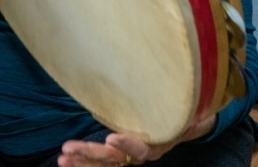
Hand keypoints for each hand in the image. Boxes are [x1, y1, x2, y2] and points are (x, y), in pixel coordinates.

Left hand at [57, 115, 216, 165]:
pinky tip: (64, 159)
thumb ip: (189, 109)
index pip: (141, 150)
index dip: (128, 144)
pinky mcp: (120, 152)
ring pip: (105, 163)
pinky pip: (101, 161)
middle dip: (91, 155)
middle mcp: (142, 153)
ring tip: (62, 158)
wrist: (188, 122)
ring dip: (82, 161)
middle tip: (68, 149)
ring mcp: (129, 155)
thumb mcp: (190, 110)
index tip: (112, 136)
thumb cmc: (187, 112)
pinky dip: (83, 161)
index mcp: (157, 145)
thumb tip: (195, 98)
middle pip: (115, 159)